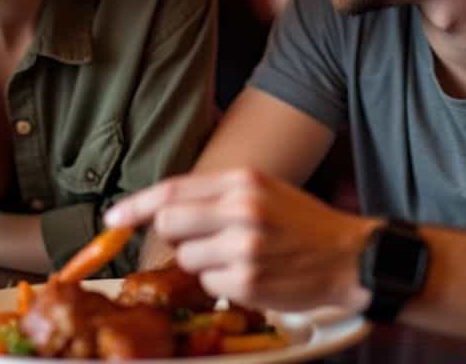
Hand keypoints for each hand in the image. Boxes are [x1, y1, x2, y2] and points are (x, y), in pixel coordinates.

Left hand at [105, 168, 375, 311]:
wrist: (350, 256)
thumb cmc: (305, 223)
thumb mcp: (265, 190)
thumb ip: (219, 195)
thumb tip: (165, 208)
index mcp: (244, 181)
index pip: (173, 190)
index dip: (136, 205)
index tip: (114, 218)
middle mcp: (242, 210)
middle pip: (169, 223)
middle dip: (176, 236)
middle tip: (203, 240)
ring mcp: (244, 248)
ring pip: (187, 258)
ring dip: (203, 263)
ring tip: (237, 257)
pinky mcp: (248, 281)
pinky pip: (209, 285)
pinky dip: (222, 284)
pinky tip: (250, 275)